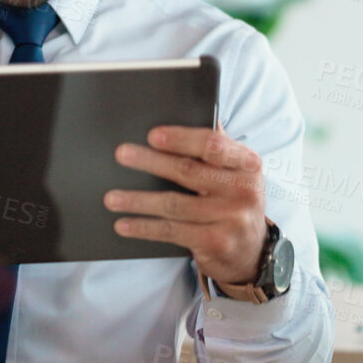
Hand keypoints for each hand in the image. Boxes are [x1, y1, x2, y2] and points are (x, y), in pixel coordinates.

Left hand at [104, 126, 266, 284]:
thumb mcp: (235, 172)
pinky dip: (144, 227)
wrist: (251, 251)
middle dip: (151, 162)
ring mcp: (232, 219)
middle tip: (122, 154)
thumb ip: (216, 146)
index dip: (180, 138)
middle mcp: (244, 190)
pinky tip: (124, 224)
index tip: (152, 135)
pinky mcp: (216, 243)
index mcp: (247, 164)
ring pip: (174, 205)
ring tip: (112, 197)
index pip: (212, 145)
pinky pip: (172, 232)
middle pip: (188, 172)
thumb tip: (190, 111)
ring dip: (138, 201)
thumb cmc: (234, 201)